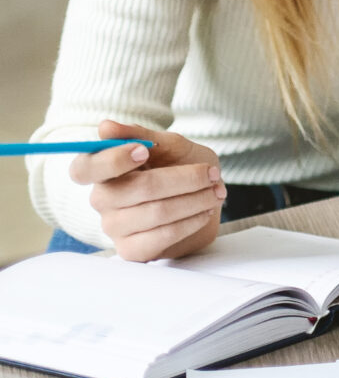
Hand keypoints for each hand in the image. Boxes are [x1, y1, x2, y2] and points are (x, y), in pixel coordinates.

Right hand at [64, 120, 224, 261]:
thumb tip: (105, 127)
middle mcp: (102, 199)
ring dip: (194, 200)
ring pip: (154, 213)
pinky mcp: (132, 250)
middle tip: (211, 173)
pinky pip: (161, 237)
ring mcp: (113, 227)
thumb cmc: (183, 167)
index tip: (143, 151)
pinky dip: (191, 221)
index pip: (84, 169)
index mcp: (102, 171)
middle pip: (130, 190)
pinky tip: (204, 211)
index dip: (112, 160)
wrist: (205, 199)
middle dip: (182, 179)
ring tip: (216, 191)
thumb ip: (142, 137)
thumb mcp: (171, 145)